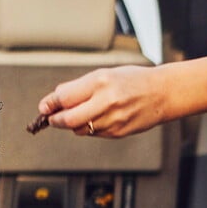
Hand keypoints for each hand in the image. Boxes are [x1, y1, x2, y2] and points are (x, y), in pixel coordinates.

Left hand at [35, 65, 170, 138]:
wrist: (162, 93)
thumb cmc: (133, 80)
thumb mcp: (105, 74)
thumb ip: (79, 86)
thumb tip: (55, 99)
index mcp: (100, 81)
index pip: (64, 97)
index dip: (50, 104)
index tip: (44, 107)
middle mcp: (106, 101)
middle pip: (68, 119)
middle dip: (56, 120)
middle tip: (52, 118)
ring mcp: (113, 119)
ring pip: (79, 129)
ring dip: (73, 125)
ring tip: (80, 114)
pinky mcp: (118, 132)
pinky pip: (93, 134)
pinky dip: (89, 128)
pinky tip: (98, 118)